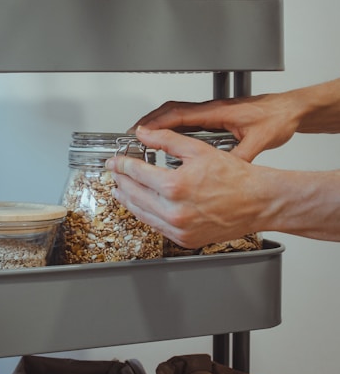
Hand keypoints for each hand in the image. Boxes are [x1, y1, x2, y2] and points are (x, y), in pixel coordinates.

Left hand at [106, 126, 269, 247]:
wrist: (258, 202)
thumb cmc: (236, 178)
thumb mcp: (198, 149)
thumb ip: (166, 140)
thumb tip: (144, 134)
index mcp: (174, 186)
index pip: (135, 173)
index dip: (121, 164)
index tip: (115, 162)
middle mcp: (173, 211)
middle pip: (133, 194)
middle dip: (120, 181)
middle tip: (115, 173)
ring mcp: (178, 228)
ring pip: (141, 214)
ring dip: (128, 200)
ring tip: (121, 190)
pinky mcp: (184, 239)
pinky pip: (156, 227)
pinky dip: (145, 215)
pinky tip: (143, 206)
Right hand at [128, 93, 302, 161]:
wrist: (290, 109)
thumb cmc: (276, 119)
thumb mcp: (260, 141)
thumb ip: (241, 156)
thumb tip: (227, 172)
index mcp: (218, 112)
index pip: (179, 114)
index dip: (156, 123)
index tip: (140, 132)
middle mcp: (211, 110)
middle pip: (171, 110)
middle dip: (149, 121)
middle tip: (133, 134)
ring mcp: (211, 112)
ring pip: (177, 113)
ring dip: (158, 122)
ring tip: (142, 137)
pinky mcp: (215, 117)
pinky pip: (186, 120)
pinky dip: (171, 127)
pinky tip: (167, 140)